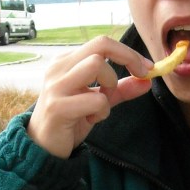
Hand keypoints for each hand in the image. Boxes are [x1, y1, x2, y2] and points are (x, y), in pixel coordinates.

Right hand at [27, 37, 152, 157]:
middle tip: (140, 75)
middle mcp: (59, 67)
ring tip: (101, 104)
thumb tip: (147, 81)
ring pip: (97, 65)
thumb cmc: (69, 120)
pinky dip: (102, 111)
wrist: (42, 147)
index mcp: (67, 61)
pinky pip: (96, 100)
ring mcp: (56, 85)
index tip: (147, 68)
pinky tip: (89, 119)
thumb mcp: (98, 101)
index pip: (102, 43)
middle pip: (101, 45)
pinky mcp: (57, 106)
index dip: (129, 53)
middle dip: (128, 57)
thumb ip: (120, 90)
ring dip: (110, 86)